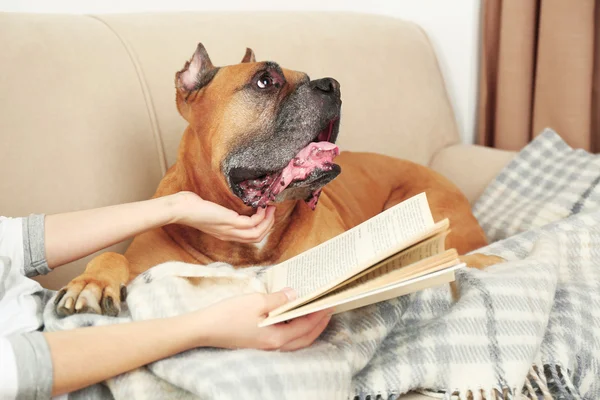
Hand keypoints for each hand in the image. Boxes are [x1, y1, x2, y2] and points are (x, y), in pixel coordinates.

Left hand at [170, 191, 275, 242]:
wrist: (180, 210)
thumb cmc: (190, 207)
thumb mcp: (209, 211)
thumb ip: (220, 209)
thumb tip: (227, 200)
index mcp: (225, 234)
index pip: (249, 237)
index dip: (261, 228)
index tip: (266, 214)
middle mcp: (229, 234)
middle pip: (257, 238)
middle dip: (269, 225)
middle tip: (272, 211)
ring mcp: (229, 230)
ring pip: (257, 234)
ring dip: (268, 221)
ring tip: (270, 208)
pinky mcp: (229, 222)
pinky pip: (252, 224)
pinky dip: (260, 216)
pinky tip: (260, 207)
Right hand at [191, 288, 332, 350]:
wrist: (204, 329)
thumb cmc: (229, 315)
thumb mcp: (256, 302)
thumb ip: (279, 299)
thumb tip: (295, 294)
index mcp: (277, 337)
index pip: (306, 326)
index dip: (319, 314)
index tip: (330, 302)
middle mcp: (274, 345)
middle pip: (305, 337)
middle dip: (319, 323)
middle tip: (329, 309)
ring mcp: (266, 345)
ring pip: (296, 340)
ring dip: (309, 328)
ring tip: (316, 313)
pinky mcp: (259, 342)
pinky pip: (286, 338)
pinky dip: (296, 329)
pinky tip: (293, 318)